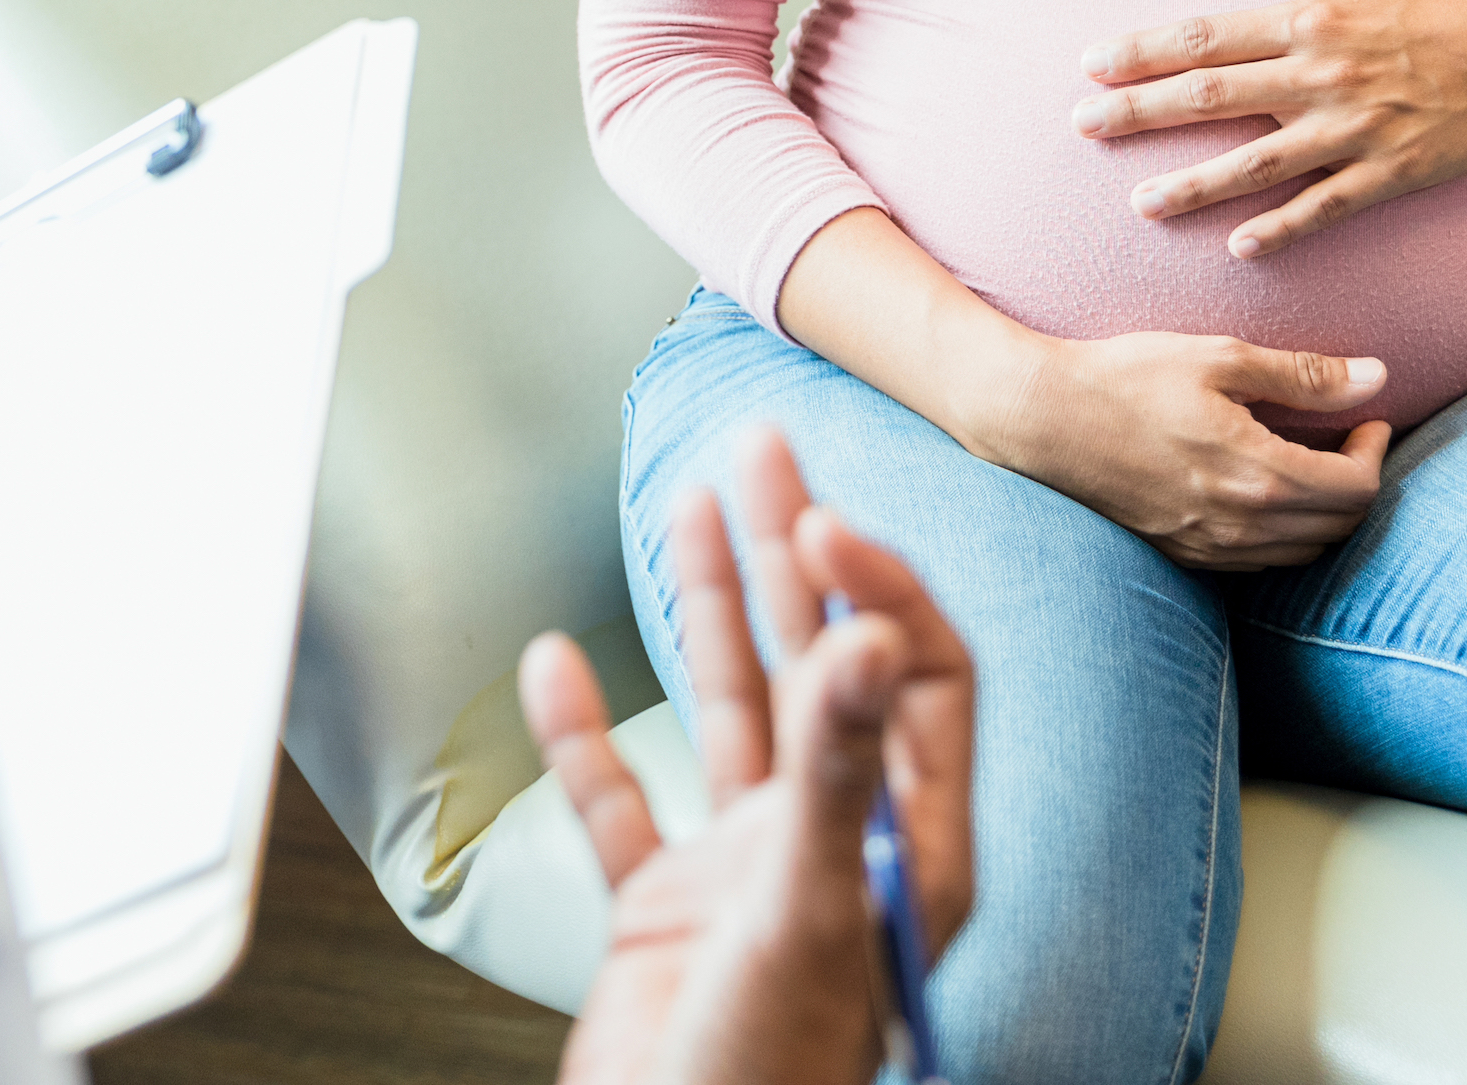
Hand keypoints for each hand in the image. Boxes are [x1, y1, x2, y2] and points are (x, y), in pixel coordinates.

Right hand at [525, 425, 974, 1084]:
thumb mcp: (811, 910)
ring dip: (705, 608)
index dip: (875, 588)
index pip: (913, 677)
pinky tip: (553, 665)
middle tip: (762, 444)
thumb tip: (868, 635)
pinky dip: (584, 734)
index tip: (819, 518)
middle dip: (793, 551)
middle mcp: (834, 843)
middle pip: (821, 663)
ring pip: (727, 710)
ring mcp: (744, 873)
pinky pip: (619, 802)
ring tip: (688, 503)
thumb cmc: (766, 1076)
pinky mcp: (661, 913)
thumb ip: (838, 773)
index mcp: (909, 845)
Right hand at [966, 328, 1393, 568]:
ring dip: (1324, 513)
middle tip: (1347, 437)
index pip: (1358, 489)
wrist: (1044, 419)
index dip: (1376, 452)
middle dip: (1358, 482)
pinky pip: (1260, 562)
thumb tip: (1377, 376)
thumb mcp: (1219, 358)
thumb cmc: (1128, 377)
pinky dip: (1283, 533)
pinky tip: (1264, 490)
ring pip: (1303, 551)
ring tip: (1311, 462)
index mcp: (1259, 474)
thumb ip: (1303, 373)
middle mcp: (1242, 525)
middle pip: (1340, 527)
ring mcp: (1210, 548)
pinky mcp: (1182, 555)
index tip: (1368, 419)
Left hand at [1072, 0, 1466, 260]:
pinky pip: (1324, 207)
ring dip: (1195, 186)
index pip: (1205, 37)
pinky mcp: (1387, 172)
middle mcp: (1320, 77)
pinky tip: (1238, 248)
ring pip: (1257, 164)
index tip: (1091, 65)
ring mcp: (1353, 130)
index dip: (1143, 51)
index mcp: (1306, 21)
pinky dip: (1282, 229)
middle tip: (1083, 127)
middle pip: (1212, 98)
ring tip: (1142, 204)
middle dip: (1140, 114)